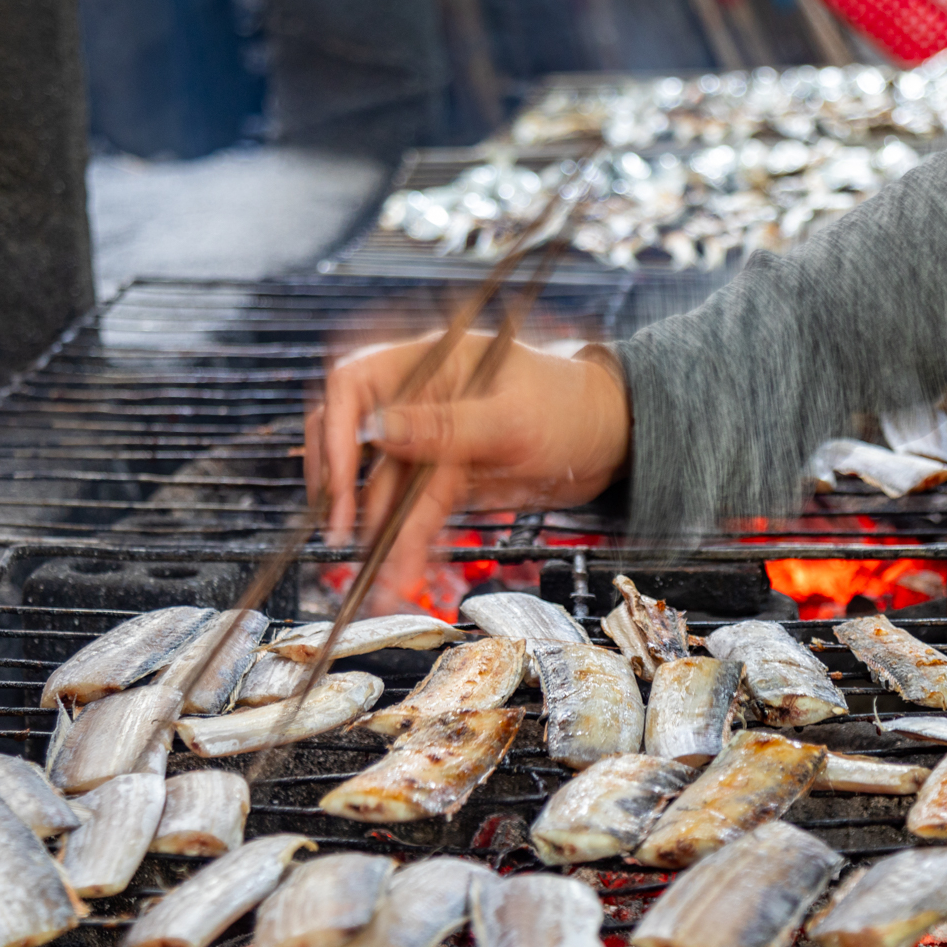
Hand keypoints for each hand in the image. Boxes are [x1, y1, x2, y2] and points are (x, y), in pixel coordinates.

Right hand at [306, 331, 630, 600]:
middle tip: (346, 536)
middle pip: (356, 443)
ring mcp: (430, 445)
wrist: (610, 440)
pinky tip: (401, 576)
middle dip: (347, 493)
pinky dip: (406, 547)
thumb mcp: (513, 417)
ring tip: (380, 582)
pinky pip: (413, 516)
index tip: (340, 479)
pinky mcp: (445, 482)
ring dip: (379, 538)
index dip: (336, 430)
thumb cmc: (571, 405)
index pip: (354, 383)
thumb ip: (445, 426)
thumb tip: (376, 429)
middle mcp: (419, 402)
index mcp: (427, 364)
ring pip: (384, 492)